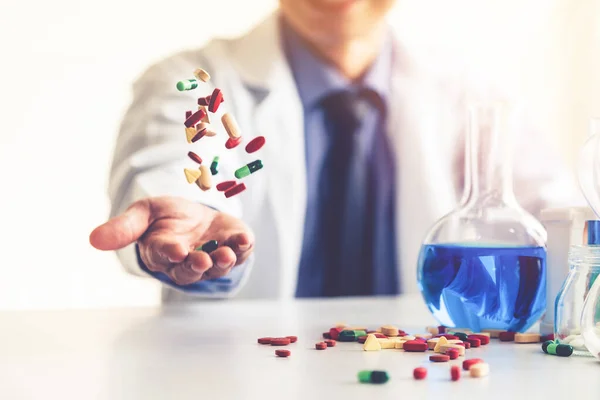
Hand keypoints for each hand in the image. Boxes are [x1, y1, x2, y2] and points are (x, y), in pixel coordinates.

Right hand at [89, 196, 253, 284]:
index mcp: (163, 252)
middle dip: (197, 265)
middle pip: (191, 270)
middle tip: (201, 260)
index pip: (164, 256)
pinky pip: (240, 252)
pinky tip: (245, 239)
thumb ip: (124, 227)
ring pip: (217, 267)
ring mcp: (213, 257)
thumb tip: (93, 239)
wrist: (197, 215)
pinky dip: (243, 247)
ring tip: (227, 254)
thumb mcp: (144, 213)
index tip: (175, 250)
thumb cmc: (167, 217)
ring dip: (223, 261)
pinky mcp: (234, 248)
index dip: (170, 254)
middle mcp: (188, 261)